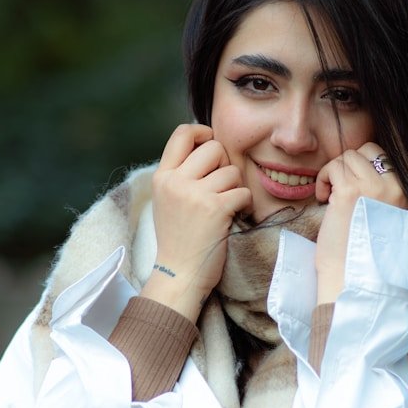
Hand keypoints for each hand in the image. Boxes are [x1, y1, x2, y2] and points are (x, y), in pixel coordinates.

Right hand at [140, 124, 251, 320]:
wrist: (179, 275)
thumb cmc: (178, 240)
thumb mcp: (167, 200)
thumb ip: (181, 174)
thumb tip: (208, 145)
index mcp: (162, 177)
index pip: (182, 133)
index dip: (203, 132)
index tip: (211, 144)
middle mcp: (175, 181)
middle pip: (214, 147)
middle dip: (224, 165)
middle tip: (220, 189)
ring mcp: (195, 195)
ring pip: (232, 171)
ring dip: (235, 189)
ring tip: (225, 208)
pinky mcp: (216, 209)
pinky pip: (243, 192)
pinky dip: (245, 205)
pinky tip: (235, 217)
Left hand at [314, 143, 407, 303]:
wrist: (354, 278)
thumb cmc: (366, 256)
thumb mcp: (388, 220)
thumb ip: (386, 196)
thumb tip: (369, 171)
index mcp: (407, 194)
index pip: (389, 158)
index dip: (366, 166)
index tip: (354, 186)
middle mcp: (395, 186)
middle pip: (370, 149)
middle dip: (350, 163)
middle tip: (341, 188)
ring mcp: (373, 186)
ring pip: (349, 156)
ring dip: (334, 172)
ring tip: (331, 197)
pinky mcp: (350, 191)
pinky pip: (333, 167)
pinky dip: (324, 179)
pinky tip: (325, 200)